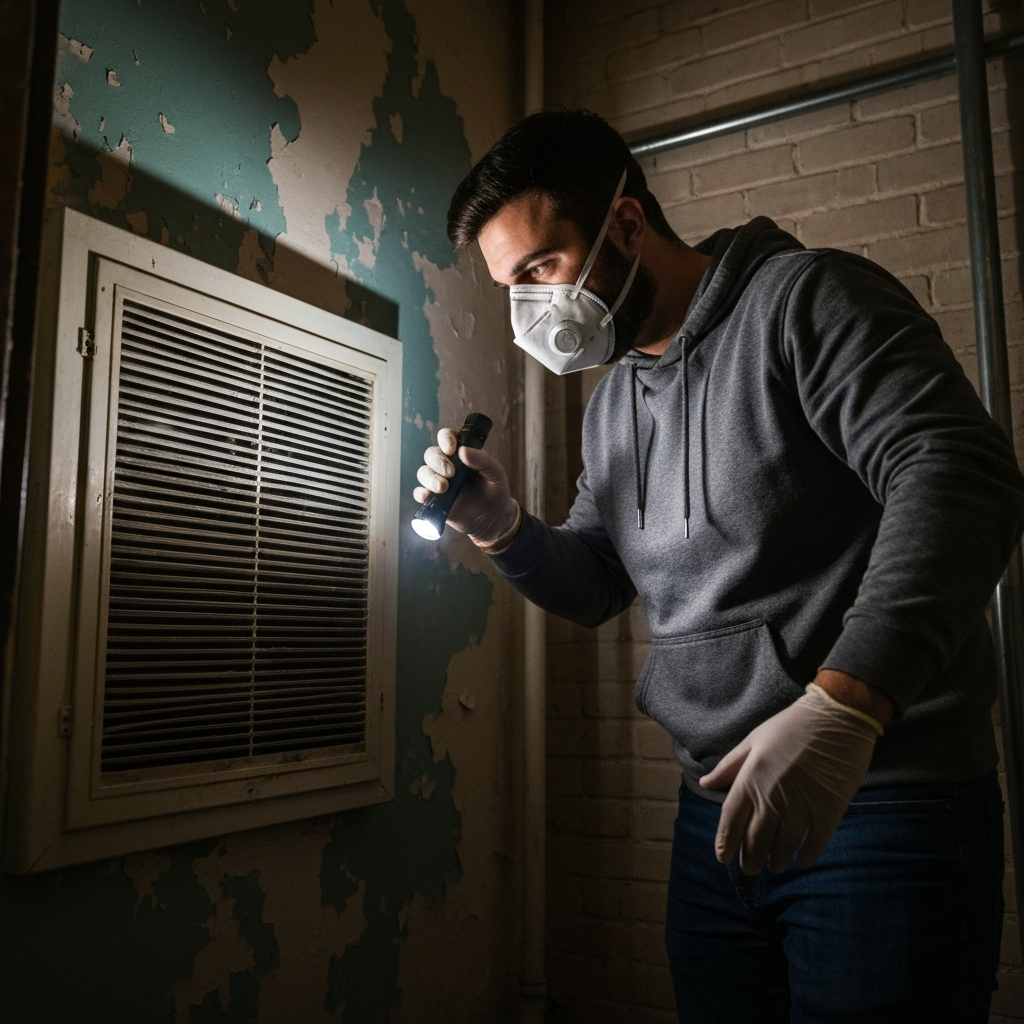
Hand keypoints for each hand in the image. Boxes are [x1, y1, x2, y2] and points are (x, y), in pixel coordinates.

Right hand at [413, 427, 517, 544]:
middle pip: (431, 454)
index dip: (445, 439)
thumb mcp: (495, 472)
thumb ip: (482, 459)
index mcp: (461, 452)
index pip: (447, 437)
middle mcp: (447, 464)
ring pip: (423, 472)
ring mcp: (439, 481)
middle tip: (451, 473)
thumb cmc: (495, 489)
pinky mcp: (434, 500)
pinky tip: (427, 496)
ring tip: (443, 488)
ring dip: (430, 478)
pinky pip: (419, 493)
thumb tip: (462, 450)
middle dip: (438, 461)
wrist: (494, 516)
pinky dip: (420, 493)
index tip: (451, 449)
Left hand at [699, 683, 880, 875]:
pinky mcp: (828, 812)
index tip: (723, 857)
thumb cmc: (791, 726)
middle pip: (755, 840)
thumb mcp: (753, 740)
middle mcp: (771, 798)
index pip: (730, 821)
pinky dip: (807, 855)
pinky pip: (814, 843)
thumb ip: (729, 766)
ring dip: (777, 860)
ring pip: (783, 847)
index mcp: (750, 780)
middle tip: (750, 869)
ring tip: (774, 866)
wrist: (836, 718)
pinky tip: (802, 859)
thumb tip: (705, 783)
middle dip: (750, 859)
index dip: (725, 843)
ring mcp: (800, 807)